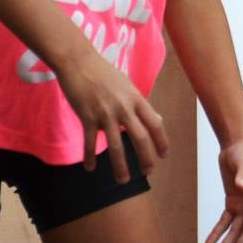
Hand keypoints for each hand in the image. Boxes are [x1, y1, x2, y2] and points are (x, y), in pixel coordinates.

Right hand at [55, 51, 167, 182]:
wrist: (78, 61)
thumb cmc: (103, 72)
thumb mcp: (127, 85)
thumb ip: (139, 103)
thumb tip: (156, 119)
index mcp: (136, 98)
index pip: (155, 123)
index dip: (162, 141)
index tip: (164, 155)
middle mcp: (124, 107)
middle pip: (140, 138)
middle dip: (146, 158)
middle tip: (148, 172)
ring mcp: (105, 113)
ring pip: (116, 146)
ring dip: (120, 166)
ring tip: (123, 180)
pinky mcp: (87, 116)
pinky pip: (91, 142)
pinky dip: (90, 157)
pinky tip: (90, 168)